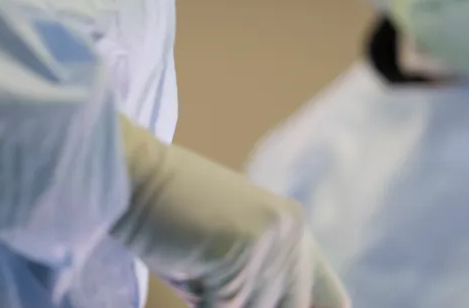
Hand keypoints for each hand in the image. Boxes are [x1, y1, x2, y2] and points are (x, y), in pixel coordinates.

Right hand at [111, 116, 349, 307]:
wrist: (132, 174)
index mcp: (295, 227)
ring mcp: (272, 238)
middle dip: (246, 305)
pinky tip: (187, 265)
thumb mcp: (229, 261)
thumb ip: (260, 292)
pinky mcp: (244, 249)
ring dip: (219, 304)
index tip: (264, 304)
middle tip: (214, 283)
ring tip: (197, 266)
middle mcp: (293, 230)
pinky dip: (200, 302)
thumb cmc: (171, 222)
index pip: (336, 303)